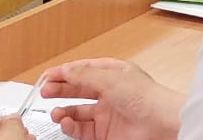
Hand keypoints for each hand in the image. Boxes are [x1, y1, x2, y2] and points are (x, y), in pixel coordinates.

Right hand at [40, 59, 182, 139]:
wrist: (158, 123)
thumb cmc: (144, 97)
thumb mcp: (110, 79)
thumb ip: (85, 74)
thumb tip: (65, 69)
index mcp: (115, 74)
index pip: (85, 69)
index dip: (66, 71)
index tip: (48, 75)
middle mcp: (110, 93)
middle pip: (79, 89)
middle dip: (61, 89)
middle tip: (44, 91)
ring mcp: (107, 113)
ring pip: (78, 111)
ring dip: (64, 111)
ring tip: (55, 111)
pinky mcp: (104, 133)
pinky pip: (81, 129)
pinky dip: (70, 126)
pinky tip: (65, 122)